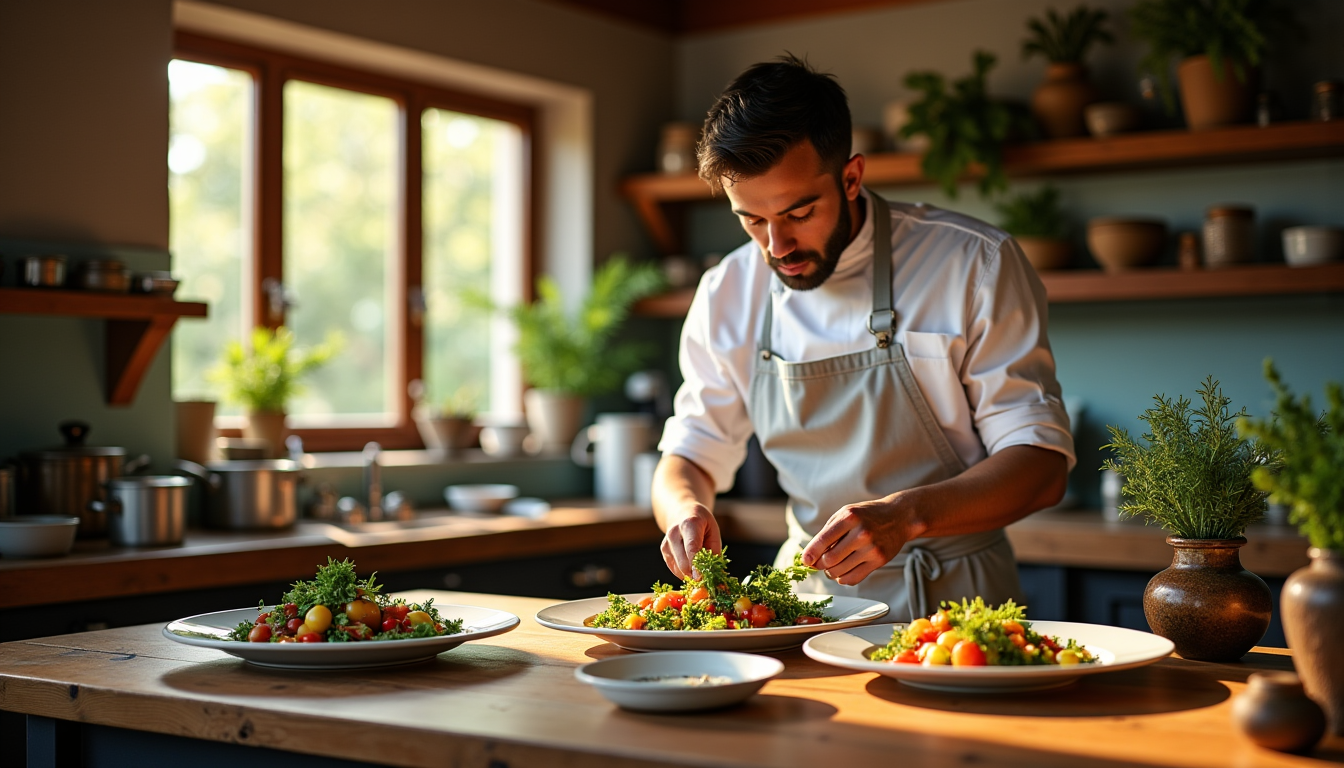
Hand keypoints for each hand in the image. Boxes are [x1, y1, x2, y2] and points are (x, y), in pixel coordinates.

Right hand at [659, 504, 721, 579]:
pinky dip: (685, 572)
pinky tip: (692, 565)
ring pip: (679, 569)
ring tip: (700, 564)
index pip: (692, 547)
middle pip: (683, 562)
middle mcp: (674, 533)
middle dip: (696, 574)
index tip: (700, 578)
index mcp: (689, 524)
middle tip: (707, 578)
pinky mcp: (664, 551)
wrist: (682, 512)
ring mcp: (667, 543)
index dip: (696, 565)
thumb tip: (712, 573)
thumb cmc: (701, 522)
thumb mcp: (713, 530)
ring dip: (691, 573)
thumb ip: (714, 550)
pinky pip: (675, 570)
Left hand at [800, 494, 917, 585]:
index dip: (810, 553)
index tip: (805, 561)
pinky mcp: (879, 560)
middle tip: (819, 562)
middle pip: (830, 560)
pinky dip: (843, 578)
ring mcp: (872, 548)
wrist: (898, 517)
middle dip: (820, 564)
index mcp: (849, 517)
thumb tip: (810, 556)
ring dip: (830, 572)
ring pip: (840, 572)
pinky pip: (853, 578)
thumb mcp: (845, 514)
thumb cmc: (866, 515)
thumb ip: (827, 532)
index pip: (823, 540)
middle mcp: (861, 533)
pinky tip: (843, 570)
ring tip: (832, 565)